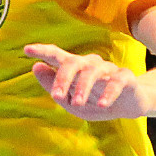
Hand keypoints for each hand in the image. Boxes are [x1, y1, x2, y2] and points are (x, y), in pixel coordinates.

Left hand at [23, 43, 144, 120]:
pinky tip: (102, 105)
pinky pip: (116, 81)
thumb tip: (36, 67)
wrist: (129, 106)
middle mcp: (90, 64)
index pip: (57, 55)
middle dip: (63, 78)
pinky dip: (109, 93)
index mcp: (75, 69)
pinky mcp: (126, 78)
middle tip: (55, 96)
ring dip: (83, 87)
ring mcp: (108, 70)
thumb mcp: (70, 101)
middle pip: (74, 62)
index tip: (27, 50)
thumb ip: (52, 86)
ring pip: (93, 71)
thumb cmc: (96, 102)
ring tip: (76, 103)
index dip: (42, 51)